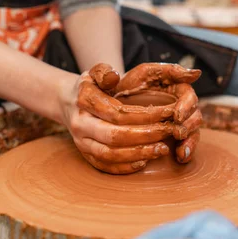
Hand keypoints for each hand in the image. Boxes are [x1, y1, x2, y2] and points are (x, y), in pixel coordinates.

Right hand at [59, 66, 199, 173]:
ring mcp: (81, 142)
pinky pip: (105, 166)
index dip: (145, 115)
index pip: (118, 112)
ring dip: (139, 154)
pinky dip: (125, 167)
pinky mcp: (86, 156)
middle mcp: (80, 124)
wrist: (68, 102)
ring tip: (162, 149)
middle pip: (115, 136)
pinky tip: (145, 162)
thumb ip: (104, 70)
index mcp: (84, 101)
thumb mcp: (95, 72)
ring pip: (110, 155)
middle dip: (146, 136)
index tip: (168, 113)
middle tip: (169, 132)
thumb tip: (114, 76)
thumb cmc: (91, 86)